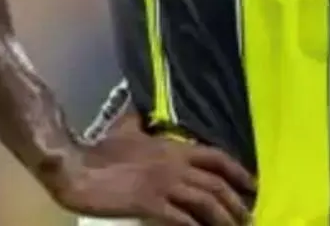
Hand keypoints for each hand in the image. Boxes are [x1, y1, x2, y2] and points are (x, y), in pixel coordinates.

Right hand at [45, 117, 253, 225]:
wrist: (76, 167)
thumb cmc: (101, 151)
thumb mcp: (127, 130)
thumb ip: (141, 123)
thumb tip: (144, 113)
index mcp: (173, 147)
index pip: (217, 157)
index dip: (239, 172)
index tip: (253, 185)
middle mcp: (175, 165)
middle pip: (217, 184)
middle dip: (237, 203)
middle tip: (249, 218)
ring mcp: (164, 185)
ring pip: (206, 202)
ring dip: (224, 218)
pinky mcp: (150, 204)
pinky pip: (182, 219)